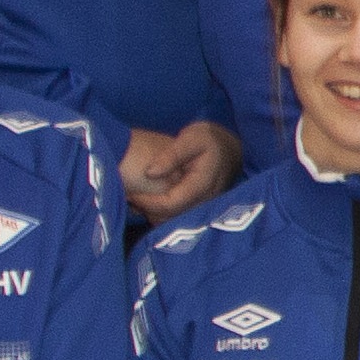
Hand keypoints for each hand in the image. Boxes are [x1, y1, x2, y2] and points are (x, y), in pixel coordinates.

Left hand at [124, 121, 242, 220]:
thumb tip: (150, 173)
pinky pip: (177, 217)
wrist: (231, 148)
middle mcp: (205, 202)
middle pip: (171, 218)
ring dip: (152, 214)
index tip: (130, 193)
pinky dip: (160, 213)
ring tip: (136, 199)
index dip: (148, 202)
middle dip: (147, 210)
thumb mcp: (191, 138)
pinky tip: (148, 201)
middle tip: (128, 196)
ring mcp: (204, 208)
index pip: (171, 204)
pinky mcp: (199, 209)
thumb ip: (172, 155)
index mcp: (202, 185)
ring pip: (173, 221)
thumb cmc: (209, 140)